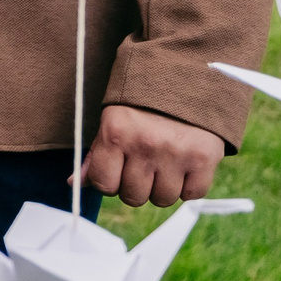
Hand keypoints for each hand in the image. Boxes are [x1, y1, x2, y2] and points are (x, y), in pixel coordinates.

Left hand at [84, 104, 225, 207]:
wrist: (185, 80)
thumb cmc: (141, 106)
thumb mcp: (112, 122)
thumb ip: (95, 155)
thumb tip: (75, 184)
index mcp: (115, 134)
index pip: (104, 184)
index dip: (109, 183)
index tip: (117, 173)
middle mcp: (145, 145)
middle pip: (134, 197)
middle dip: (136, 186)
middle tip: (143, 166)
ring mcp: (176, 154)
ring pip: (162, 200)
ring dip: (162, 188)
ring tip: (164, 164)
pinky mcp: (204, 159)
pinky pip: (192, 195)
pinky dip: (188, 187)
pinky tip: (184, 166)